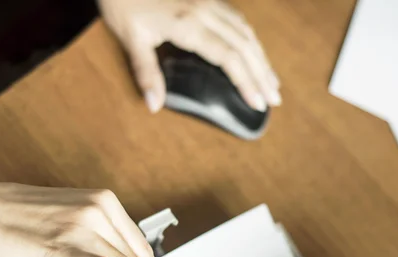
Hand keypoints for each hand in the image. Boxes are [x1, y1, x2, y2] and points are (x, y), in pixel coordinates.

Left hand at [99, 0, 280, 112]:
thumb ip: (146, 72)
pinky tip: (254, 52)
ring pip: (245, 31)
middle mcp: (205, 11)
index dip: (246, 82)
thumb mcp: (130, 39)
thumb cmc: (122, 4)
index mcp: (188, 25)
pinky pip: (237, 19)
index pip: (228, 58)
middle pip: (245, 45)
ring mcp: (208, 2)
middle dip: (262, 74)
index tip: (257, 102)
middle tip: (274, 99)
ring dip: (261, 57)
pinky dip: (250, 40)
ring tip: (272, 81)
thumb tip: (154, 105)